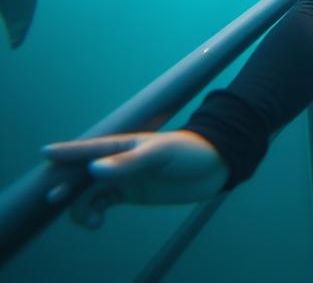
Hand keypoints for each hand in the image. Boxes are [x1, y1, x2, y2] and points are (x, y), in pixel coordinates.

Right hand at [42, 130, 229, 228]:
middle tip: (56, 200)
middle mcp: (120, 160)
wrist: (215, 166)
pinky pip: (102, 203)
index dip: (67, 152)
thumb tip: (93, 170)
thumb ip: (128, 163)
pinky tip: (96, 223)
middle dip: (67, 187)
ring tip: (91, 222)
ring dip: (81, 207)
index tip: (44, 154)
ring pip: (89, 193)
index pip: (91, 147)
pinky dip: (93, 213)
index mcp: (126, 143)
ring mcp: (124, 177)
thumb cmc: (190, 151)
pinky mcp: (132, 193)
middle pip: (83, 174)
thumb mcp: (162, 154)